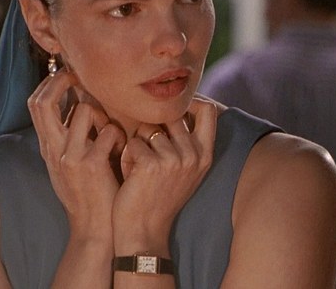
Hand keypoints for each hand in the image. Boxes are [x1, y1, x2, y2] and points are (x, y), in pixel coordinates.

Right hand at [28, 69, 125, 244]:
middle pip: (42, 101)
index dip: (50, 83)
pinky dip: (121, 136)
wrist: (95, 229)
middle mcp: (53, 150)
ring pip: (86, 110)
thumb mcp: (72, 166)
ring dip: (105, 114)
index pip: (36, 104)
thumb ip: (72, 138)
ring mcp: (71, 157)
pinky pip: (110, 131)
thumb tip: (83, 106)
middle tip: (82, 77)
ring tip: (114, 133)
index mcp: (48, 148)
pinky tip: (125, 153)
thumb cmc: (91, 195)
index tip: (70, 75)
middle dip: (62, 81)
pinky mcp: (92, 165)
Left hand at [112, 97, 217, 250]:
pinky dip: (126, 156)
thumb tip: (180, 108)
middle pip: (171, 116)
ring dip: (137, 145)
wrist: (144, 232)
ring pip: (148, 128)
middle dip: (154, 128)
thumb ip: (188, 142)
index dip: (190, 103)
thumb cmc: (159, 198)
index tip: (173, 110)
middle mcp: (193, 155)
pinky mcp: (151, 164)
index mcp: (205, 155)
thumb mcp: (185, 170)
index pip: (208, 111)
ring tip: (139, 168)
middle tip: (149, 154)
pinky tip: (131, 176)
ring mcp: (174, 159)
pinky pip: (133, 143)